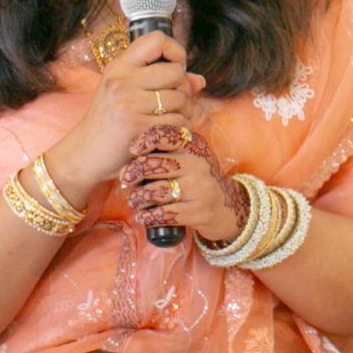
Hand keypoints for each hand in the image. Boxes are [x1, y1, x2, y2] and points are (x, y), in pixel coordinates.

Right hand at [50, 31, 204, 196]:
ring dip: (184, 111)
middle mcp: (122, 80)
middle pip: (176, 72)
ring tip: (170, 118)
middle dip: (183, 88)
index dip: (175, 51)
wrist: (84, 154)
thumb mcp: (127, 93)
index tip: (174, 68)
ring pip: (181, 98)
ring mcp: (129, 103)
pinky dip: (180, 129)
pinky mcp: (138, 126)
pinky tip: (167, 132)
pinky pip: (178, 121)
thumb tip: (200, 80)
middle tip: (174, 101)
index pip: (156, 40)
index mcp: (119, 66)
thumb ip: (161, 81)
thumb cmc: (110, 122)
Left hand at [120, 125, 247, 244]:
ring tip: (134, 200)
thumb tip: (130, 155)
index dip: (146, 140)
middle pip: (156, 164)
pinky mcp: (199, 212)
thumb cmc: (199, 180)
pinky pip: (165, 213)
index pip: (167, 135)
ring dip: (138, 197)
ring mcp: (200, 189)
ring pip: (157, 191)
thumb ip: (168, 151)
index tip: (133, 150)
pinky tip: (143, 217)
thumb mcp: (191, 158)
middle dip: (134, 172)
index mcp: (194, 146)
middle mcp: (198, 165)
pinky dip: (149, 217)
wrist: (227, 207)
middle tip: (125, 179)